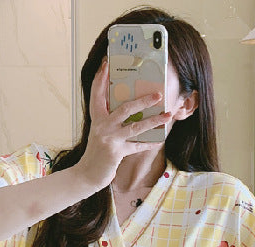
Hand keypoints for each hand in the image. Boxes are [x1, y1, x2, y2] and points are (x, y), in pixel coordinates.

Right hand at [76, 58, 172, 189]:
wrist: (86, 175)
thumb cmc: (96, 153)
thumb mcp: (100, 133)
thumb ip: (109, 121)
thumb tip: (128, 109)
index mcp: (97, 118)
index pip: (97, 93)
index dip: (101, 78)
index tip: (107, 62)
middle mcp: (102, 126)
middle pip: (125, 108)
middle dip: (143, 100)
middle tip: (158, 93)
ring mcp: (109, 139)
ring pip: (135, 126)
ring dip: (154, 120)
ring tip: (167, 114)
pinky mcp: (116, 152)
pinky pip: (137, 146)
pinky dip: (148, 143)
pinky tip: (159, 140)